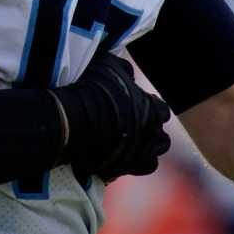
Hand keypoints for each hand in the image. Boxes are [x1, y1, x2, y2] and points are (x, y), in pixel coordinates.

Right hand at [53, 52, 170, 181]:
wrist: (72, 120)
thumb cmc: (90, 89)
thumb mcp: (107, 65)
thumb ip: (124, 69)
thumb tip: (129, 73)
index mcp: (152, 109)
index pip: (160, 110)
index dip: (147, 107)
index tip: (134, 105)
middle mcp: (152, 133)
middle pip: (160, 136)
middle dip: (149, 131)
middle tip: (130, 126)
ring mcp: (141, 154)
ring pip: (153, 155)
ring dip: (144, 149)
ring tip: (128, 143)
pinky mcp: (127, 168)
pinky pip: (138, 168)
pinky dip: (131, 162)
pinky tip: (119, 155)